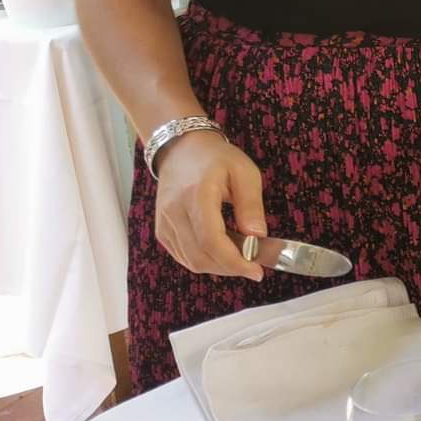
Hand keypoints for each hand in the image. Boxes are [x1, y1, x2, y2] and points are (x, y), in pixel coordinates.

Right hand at [152, 128, 266, 278]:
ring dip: (218, 267)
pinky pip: (183, 256)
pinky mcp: (162, 230)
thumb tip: (258, 237)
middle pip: (200, 257)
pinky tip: (221, 252)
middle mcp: (175, 212)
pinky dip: (204, 261)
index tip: (256, 271)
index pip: (211, 240)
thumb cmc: (215, 158)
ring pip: (191, 261)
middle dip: (230, 268)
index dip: (234, 262)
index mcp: (197, 195)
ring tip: (239, 256)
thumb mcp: (244, 173)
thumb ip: (251, 205)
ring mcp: (165, 223)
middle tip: (253, 265)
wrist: (181, 150)